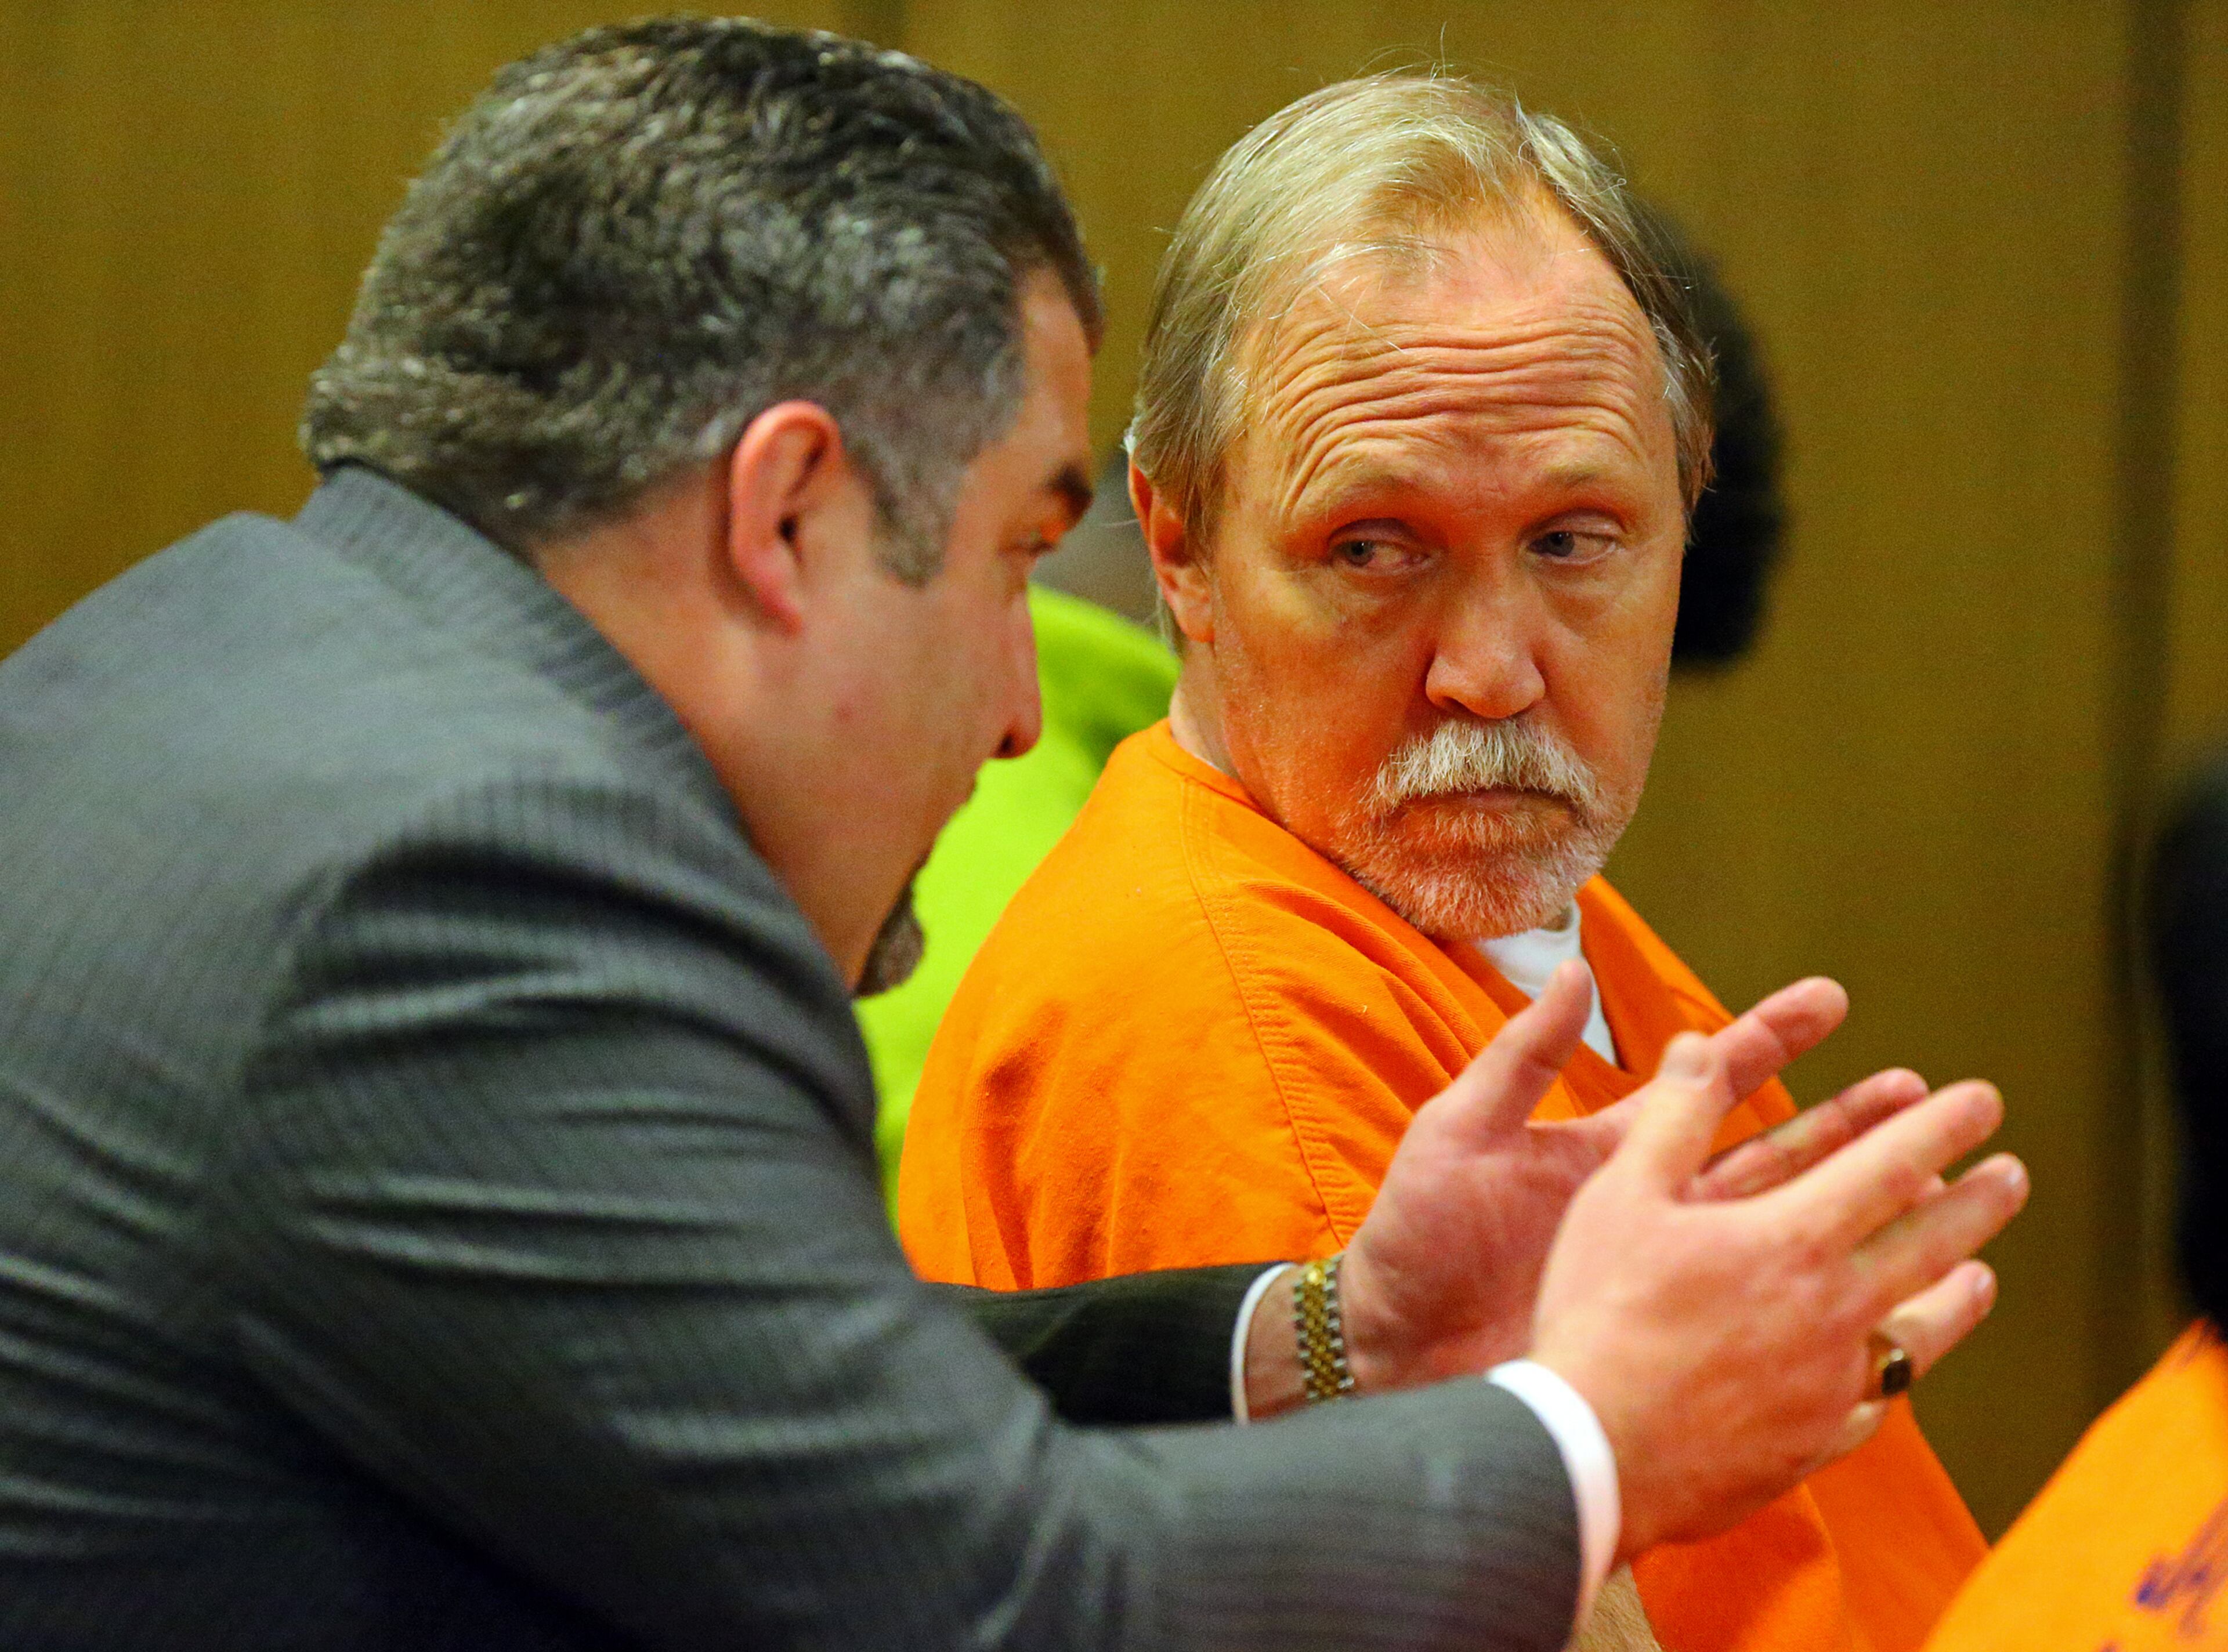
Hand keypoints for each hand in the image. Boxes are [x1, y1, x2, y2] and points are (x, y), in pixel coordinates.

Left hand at [1336, 963, 1915, 1392]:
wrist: (1390, 1350)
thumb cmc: (1415, 1241)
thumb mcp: (1457, 1133)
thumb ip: (1521, 1056)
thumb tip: (1570, 963)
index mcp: (1609, 1150)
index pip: (1706, 1078)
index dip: (1768, 1037)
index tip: (1833, 1000)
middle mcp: (1649, 1206)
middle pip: (1771, 1151)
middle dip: (1845, 1117)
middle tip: (1920, 1089)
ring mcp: (1662, 1271)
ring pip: (1782, 1229)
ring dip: (1852, 1201)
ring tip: (1934, 1178)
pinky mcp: (1663, 1332)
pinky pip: (1756, 1313)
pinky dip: (1817, 1302)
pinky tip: (1880, 1296)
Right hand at [1528, 1031, 2026, 1558]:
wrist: (1594, 1452)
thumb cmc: (1600, 1313)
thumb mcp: (1622, 1195)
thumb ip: (1673, 1117)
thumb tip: (1698, 1044)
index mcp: (1793, 1239)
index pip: (1892, 1166)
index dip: (1942, 1127)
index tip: (1983, 1101)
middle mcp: (1832, 1309)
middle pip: (1930, 1246)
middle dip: (1978, 1203)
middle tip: (2013, 1175)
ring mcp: (1830, 1382)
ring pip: (1921, 1332)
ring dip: (1960, 1296)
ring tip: (1984, 1275)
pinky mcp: (1813, 1441)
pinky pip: (1875, 1404)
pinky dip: (1893, 1378)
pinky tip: (1894, 1373)